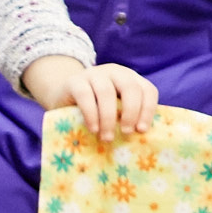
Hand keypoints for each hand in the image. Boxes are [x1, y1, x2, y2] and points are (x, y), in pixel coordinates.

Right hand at [23, 55, 156, 141]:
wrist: (63, 95)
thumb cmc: (95, 108)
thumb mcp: (114, 108)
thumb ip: (126, 116)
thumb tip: (141, 140)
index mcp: (130, 78)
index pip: (147, 89)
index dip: (148, 110)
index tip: (141, 130)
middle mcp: (114, 72)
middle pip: (130, 88)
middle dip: (131, 112)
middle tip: (126, 133)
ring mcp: (94, 74)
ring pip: (106, 92)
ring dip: (109, 118)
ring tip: (107, 137)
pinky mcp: (74, 81)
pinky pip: (85, 96)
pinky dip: (91, 114)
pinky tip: (93, 129)